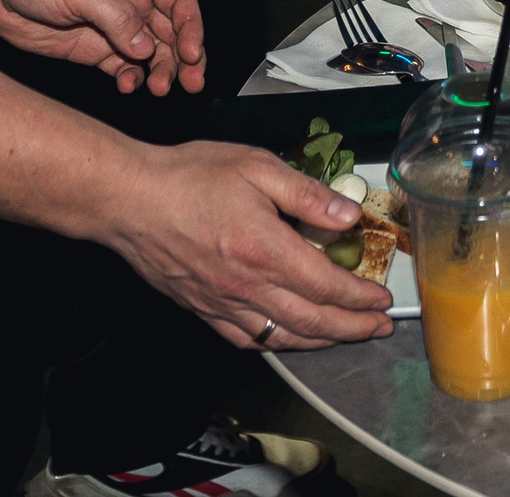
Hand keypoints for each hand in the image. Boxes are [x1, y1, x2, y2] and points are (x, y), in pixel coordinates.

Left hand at [0, 0, 207, 95]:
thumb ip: (115, 16)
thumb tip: (146, 47)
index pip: (179, 0)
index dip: (192, 26)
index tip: (193, 53)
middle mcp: (133, 2)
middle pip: (173, 32)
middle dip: (186, 58)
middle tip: (191, 83)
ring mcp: (115, 28)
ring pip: (153, 54)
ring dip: (161, 72)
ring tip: (158, 89)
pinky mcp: (96, 50)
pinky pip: (124, 68)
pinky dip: (132, 79)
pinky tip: (127, 87)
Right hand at [103, 141, 395, 349]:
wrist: (127, 199)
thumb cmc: (188, 176)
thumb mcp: (256, 166)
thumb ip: (306, 194)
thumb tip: (348, 217)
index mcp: (265, 249)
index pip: (326, 285)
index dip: (360, 297)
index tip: (383, 298)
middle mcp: (246, 286)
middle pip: (312, 320)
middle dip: (353, 328)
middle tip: (380, 328)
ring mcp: (222, 303)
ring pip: (282, 336)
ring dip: (322, 341)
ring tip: (346, 335)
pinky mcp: (202, 309)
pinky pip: (248, 339)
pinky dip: (278, 343)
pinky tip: (290, 337)